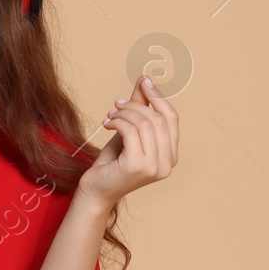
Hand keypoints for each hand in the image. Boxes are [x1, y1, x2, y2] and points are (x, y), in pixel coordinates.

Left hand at [77, 75, 178, 208]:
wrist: (96, 189)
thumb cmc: (113, 162)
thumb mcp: (129, 131)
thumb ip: (140, 108)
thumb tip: (145, 80)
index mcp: (171, 156)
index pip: (172, 119)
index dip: (158, 97)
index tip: (144, 82)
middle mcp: (167, 164)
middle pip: (158, 120)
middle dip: (135, 106)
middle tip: (116, 105)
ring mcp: (154, 167)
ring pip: (144, 124)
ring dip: (124, 113)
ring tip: (110, 115)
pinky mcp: (137, 166)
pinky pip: (130, 131)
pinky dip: (117, 122)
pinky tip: (106, 124)